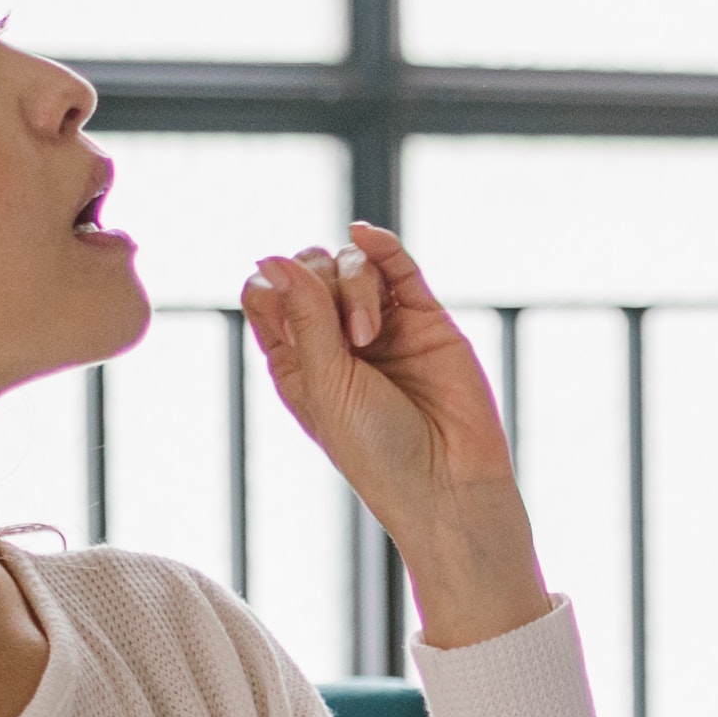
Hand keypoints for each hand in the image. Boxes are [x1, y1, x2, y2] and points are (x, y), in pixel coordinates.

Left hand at [244, 226, 546, 647]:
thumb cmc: (378, 452)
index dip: (272, 288)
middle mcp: (336, 340)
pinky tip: (365, 234)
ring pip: (353, 264)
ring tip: (371, 336)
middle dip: (319, 285)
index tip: (285, 308)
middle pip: (310, 270)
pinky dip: (380, 245)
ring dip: (356, 285)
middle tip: (345, 337)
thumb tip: (271, 256)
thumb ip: (305, 316)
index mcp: (297, 362)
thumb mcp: (326, 385)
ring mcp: (383, 325)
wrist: (450, 483)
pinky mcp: (426, 317)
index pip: (267, 296)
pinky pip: (399, 266)